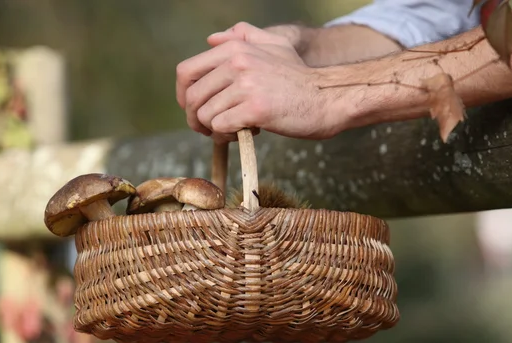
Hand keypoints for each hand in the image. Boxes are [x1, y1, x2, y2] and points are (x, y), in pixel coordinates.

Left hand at [176, 22, 342, 142]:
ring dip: (214, 130)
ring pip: (206, 116)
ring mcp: (246, 85)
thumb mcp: (275, 46)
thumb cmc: (300, 79)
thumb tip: (212, 39)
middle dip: (196, 119)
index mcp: (236, 48)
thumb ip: (244, 36)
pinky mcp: (255, 108)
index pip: (186, 71)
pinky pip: (221, 127)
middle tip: (211, 129)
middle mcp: (237, 63)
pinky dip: (227, 137)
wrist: (327, 99)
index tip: (194, 109)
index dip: (184, 96)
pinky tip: (244, 134)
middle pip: (192, 98)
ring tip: (235, 130)